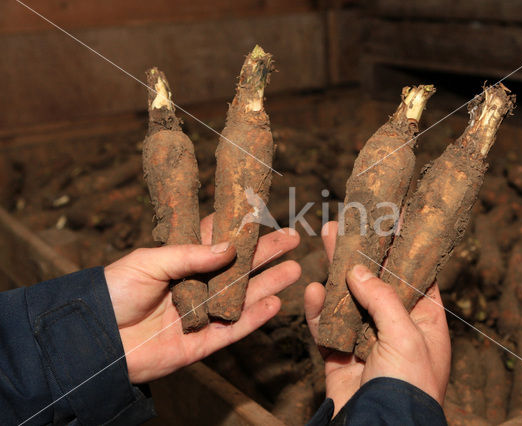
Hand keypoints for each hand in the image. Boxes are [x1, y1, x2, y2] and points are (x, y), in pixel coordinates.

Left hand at [104, 214, 300, 382]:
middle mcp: (196, 285)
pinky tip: (276, 303)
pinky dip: (255, 317)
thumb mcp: (148, 262)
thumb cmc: (114, 293)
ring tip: (295, 269)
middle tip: (293, 239)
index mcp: (180, 262)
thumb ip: (189, 255)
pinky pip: (234, 329)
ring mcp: (201, 313)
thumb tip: (230, 248)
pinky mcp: (202, 342)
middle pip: (238, 267)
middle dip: (266, 253)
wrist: (96, 342)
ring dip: (269, 283)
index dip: (239, 227)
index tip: (263, 213)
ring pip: (243, 296)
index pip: (216, 240)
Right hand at [305, 221, 449, 413]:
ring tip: (325, 239)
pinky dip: (319, 309)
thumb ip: (382, 298)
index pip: (414, 276)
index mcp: (424, 321)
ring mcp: (366, 340)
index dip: (401, 250)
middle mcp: (396, 327)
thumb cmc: (410, 387)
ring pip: (347, 299)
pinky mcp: (341, 355)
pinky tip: (313, 290)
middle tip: (346, 224)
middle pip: (375, 281)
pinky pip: (327, 326)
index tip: (388, 222)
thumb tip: (357, 271)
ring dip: (335, 271)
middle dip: (360, 254)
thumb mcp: (406, 335)